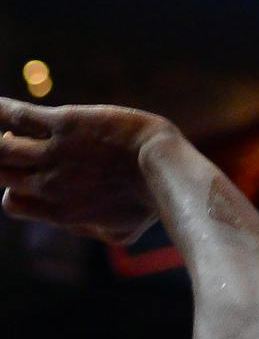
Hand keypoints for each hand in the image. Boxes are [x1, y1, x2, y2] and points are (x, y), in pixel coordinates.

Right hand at [0, 99, 172, 244]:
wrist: (164, 169)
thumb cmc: (151, 201)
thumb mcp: (122, 229)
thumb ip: (96, 229)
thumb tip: (82, 223)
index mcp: (57, 211)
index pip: (13, 201)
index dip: (15, 188)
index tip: (30, 175)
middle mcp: (46, 184)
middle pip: (1, 173)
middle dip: (3, 162)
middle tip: (14, 145)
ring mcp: (53, 154)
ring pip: (2, 149)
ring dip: (1, 141)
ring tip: (7, 130)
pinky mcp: (65, 124)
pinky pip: (18, 116)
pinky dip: (1, 109)